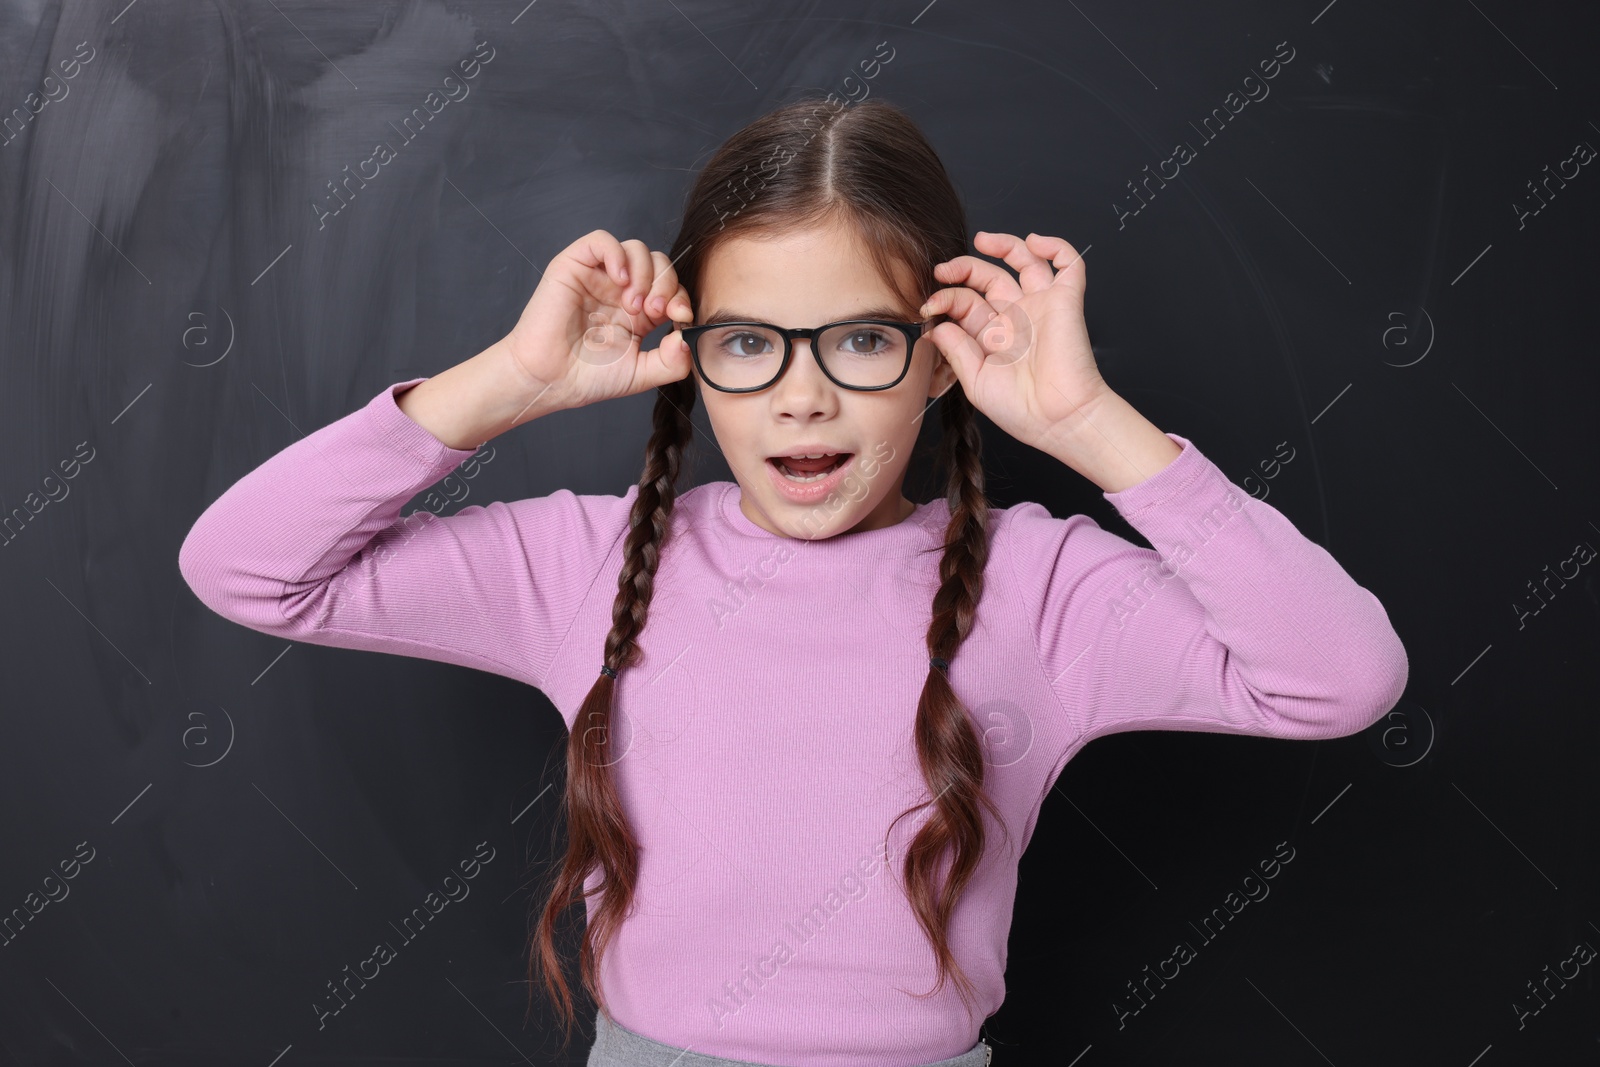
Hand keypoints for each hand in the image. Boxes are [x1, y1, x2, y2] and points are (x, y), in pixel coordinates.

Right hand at [501, 229, 695, 413]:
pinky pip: (601, 241)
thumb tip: (689, 338)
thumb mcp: (640, 374)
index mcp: (640, 313)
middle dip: (665, 284)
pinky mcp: (575, 266)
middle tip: (653, 311)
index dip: (681, 298)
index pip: (672, 289)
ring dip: (644, 273)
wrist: (549, 379)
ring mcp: (600, 277)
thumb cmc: (587, 377)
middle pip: (659, 264)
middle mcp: (621, 291)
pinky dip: (616, 254)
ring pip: (636, 249)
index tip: (680, 317)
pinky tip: (619, 280)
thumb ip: (672, 362)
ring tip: (631, 303)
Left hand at [918, 231, 1109, 451]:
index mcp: (994, 336)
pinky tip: (1034, 242)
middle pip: (989, 278)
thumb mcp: (975, 381)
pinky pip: (1068, 264)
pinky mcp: (1067, 300)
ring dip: (1004, 245)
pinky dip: (1055, 246)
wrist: (1058, 419)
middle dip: (964, 268)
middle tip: (943, 270)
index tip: (928, 307)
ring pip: (1025, 261)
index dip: (946, 299)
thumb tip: (936, 325)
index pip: (966, 302)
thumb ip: (956, 349)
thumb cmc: (1022, 410)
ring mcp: (1042, 306)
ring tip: (982, 241)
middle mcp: (1017, 317)